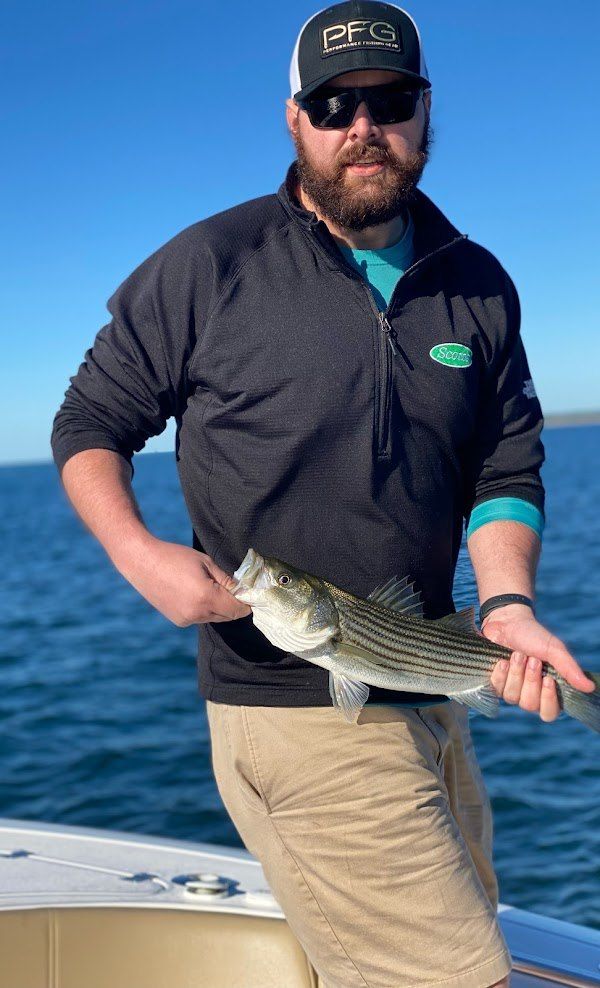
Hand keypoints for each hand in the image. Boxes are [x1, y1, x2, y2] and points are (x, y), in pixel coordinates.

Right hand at [116, 534, 251, 626]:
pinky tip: (194, 593)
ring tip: (210, 587)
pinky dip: (204, 609)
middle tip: (235, 589)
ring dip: (219, 607)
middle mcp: (197, 614)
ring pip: (214, 618)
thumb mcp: (206, 563)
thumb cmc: (176, 557)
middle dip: (234, 605)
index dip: (247, 603)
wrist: (142, 562)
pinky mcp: (178, 621)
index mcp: (206, 598)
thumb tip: (245, 591)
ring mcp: (186, 620)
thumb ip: (227, 581)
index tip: (252, 595)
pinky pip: (200, 618)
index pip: (237, 609)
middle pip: (228, 616)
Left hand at [482, 604, 594, 721]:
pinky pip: (496, 689)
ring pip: (512, 697)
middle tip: (532, 659)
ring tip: (517, 655)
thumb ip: (570, 669)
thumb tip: (590, 687)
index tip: (548, 679)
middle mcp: (529, 694)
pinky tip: (502, 661)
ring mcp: (511, 690)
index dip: (548, 700)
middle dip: (530, 680)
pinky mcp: (495, 683)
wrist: (507, 622)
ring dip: (516, 674)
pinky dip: (501, 674)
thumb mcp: (554, 649)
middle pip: (530, 705)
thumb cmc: (533, 635)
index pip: (549, 713)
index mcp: (547, 689)